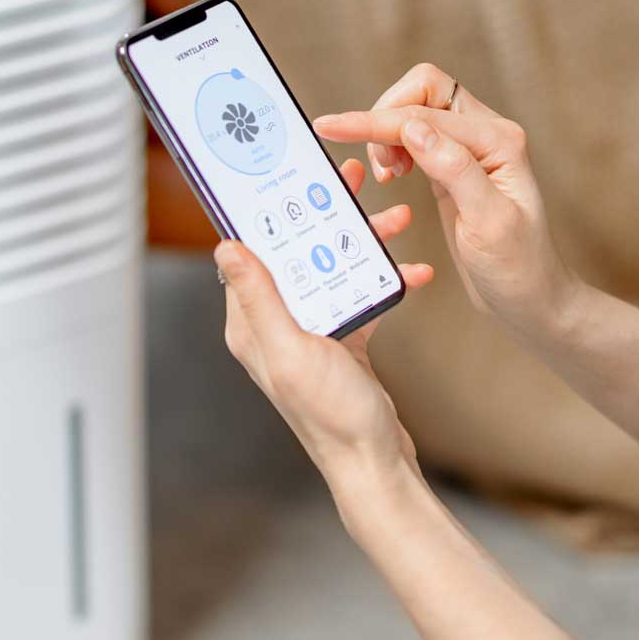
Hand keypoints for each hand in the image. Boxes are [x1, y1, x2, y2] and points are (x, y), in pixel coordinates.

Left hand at [218, 159, 435, 488]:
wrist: (374, 463)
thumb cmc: (331, 416)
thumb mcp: (291, 350)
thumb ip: (259, 299)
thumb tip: (225, 248)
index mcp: (251, 325)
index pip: (251, 252)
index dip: (270, 211)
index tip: (292, 177)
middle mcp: (275, 326)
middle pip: (296, 251)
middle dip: (327, 215)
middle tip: (352, 180)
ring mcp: (309, 332)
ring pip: (331, 267)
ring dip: (364, 242)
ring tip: (396, 220)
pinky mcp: (341, 341)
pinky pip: (359, 295)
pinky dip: (384, 280)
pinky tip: (413, 272)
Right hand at [313, 64, 575, 342]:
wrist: (528, 298)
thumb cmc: (517, 265)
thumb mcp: (488, 222)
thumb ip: (454, 170)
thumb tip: (414, 129)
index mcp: (499, 141)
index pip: (426, 112)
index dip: (376, 120)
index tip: (331, 127)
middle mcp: (486, 135)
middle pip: (422, 91)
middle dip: (384, 118)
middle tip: (379, 170)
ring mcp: (469, 148)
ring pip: (415, 109)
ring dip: (387, 133)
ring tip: (386, 175)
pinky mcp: (453, 166)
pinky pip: (414, 135)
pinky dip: (393, 146)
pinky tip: (392, 175)